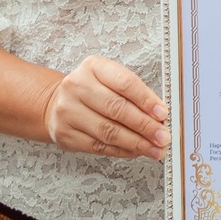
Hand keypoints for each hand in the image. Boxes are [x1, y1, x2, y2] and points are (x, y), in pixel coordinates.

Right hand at [41, 56, 168, 160]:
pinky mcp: (66, 134)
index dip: (147, 100)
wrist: (57, 103)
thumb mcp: (110, 80)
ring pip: (108, 131)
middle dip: (145, 126)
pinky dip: (121, 151)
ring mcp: (68, 111)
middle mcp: (77, 86)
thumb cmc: (92, 91)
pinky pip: (99, 146)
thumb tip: (160, 117)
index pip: (125, 83)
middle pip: (117, 109)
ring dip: (136, 143)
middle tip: (163, 136)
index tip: (163, 114)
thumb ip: (134, 94)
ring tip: (154, 149)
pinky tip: (136, 151)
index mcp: (93, 67)